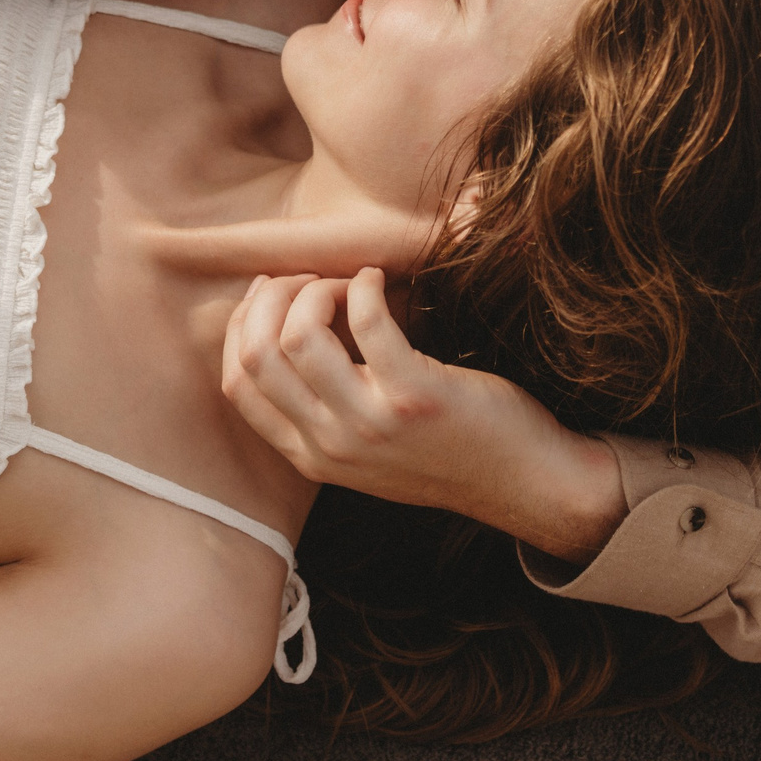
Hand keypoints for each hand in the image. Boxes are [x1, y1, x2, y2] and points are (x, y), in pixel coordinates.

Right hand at [220, 269, 625, 562]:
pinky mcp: (414, 396)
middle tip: (305, 280)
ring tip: (346, 283)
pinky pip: (366, 320)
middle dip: (271, 300)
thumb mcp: (367, 448)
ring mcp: (371, 425)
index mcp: (311, 457)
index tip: (268, 296)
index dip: (242, 327)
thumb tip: (283, 328)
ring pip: (298, 336)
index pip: (237, 386)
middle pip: (257, 356)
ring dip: (316, 290)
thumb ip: (322, 410)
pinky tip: (380, 280)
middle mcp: (331, 446)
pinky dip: (365, 284)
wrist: (523, 481)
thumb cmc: (448, 449)